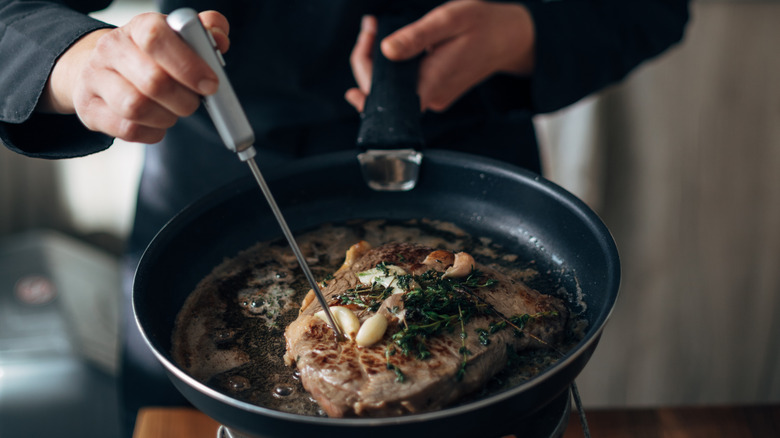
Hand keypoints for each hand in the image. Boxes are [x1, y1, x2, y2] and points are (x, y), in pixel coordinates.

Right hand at [38, 11, 229, 143]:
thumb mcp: (175, 38)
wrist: (100, 70)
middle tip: (194, 102)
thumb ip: (203, 33)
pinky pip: (128, 129)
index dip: (188, 64)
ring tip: (174, 111)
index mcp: (137, 27)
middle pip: (152, 81)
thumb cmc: (148, 57)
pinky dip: (152, 132)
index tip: (210, 84)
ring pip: (136, 107)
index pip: (157, 37)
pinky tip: (158, 123)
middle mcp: (111, 49)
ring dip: (167, 117)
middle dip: (184, 100)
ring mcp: (95, 80)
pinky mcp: (90, 109)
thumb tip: (220, 38)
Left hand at [345, 0, 534, 112]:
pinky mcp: (436, 94)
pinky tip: (394, 47)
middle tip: (371, 27)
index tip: (365, 37)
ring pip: (392, 89)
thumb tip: (386, 50)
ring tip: (377, 31)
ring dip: (379, 63)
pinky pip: (405, 86)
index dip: (363, 68)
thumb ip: (417, 37)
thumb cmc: (483, 25)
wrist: (511, 39)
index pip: (381, 93)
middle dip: (367, 59)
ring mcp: (433, 98)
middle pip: (381, 92)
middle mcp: (430, 98)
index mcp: (430, 83)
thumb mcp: (450, 20)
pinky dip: (394, 68)